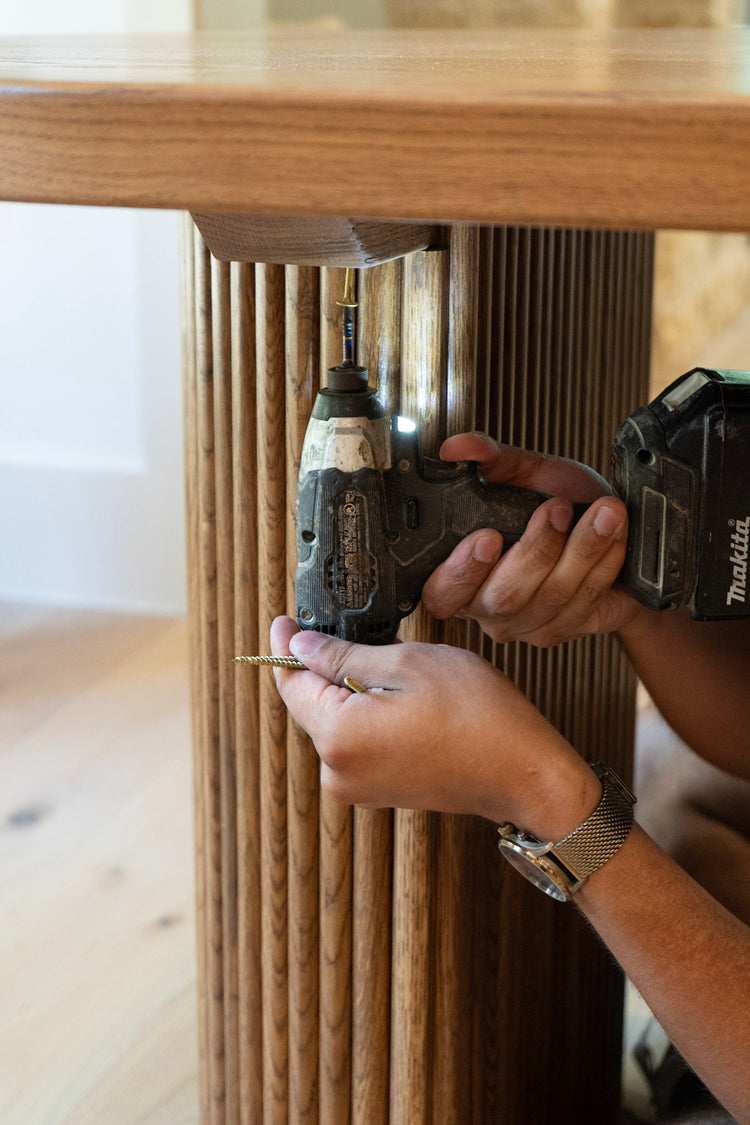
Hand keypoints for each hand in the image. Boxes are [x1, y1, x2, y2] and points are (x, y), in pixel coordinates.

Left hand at [270, 617, 598, 838]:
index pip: (291, 685)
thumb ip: (343, 656)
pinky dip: (367, 715)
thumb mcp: (407, 663)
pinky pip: (357, 742)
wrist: (523, 774)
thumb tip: (299, 645)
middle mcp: (338, 772)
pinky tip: (401, 698)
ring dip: (350, 692)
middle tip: (352, 631)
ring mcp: (357, 788)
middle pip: (311, 705)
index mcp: (339, 738)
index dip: (285, 646)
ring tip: (394, 667)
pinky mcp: (377, 792)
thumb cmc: (477, 716)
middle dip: (324, 668)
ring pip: (335, 722)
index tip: (284, 620)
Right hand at [421, 433, 645, 645]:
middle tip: (557, 510)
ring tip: (605, 511)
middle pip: (502, 597)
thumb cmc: (560, 505)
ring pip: (550, 597)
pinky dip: (605, 562)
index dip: (460, 570)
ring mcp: (525, 624)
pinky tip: (615, 534)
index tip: (488, 537)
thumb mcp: (524, 475)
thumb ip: (490, 460)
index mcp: (461, 573)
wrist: (610, 533)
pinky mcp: (561, 630)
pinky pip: (584, 600)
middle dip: (535, 551)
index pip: (440, 591)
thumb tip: (456, 447)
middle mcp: (486, 606)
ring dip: (582, 549)